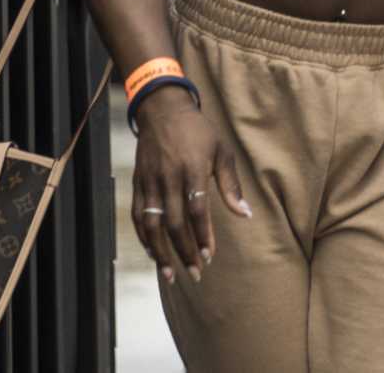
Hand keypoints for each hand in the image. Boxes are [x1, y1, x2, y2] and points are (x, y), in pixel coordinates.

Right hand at [131, 89, 249, 286]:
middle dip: (184, 252)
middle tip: (196, 272)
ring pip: (151, 225)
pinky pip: (138, 216)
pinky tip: (153, 252)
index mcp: (192, 169)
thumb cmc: (198, 131)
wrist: (163, 109)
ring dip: (160, 252)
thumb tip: (245, 214)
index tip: (209, 256)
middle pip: (174, 224)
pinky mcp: (138, 183)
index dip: (202, 236)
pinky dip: (143, 237)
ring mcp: (150, 181)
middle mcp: (168, 178)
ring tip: (171, 274)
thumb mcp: (221, 151)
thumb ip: (231, 185)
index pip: (196, 211)